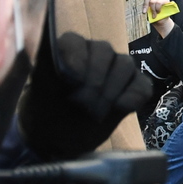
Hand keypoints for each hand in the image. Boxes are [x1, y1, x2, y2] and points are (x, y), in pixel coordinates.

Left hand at [17, 31, 154, 160]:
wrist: (61, 142)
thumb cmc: (46, 114)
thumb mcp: (39, 95)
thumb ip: (45, 70)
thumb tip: (49, 46)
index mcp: (68, 49)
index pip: (75, 41)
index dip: (76, 60)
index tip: (72, 83)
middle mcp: (94, 53)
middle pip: (104, 51)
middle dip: (95, 80)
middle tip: (83, 106)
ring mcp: (117, 69)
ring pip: (125, 65)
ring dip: (112, 90)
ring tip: (97, 113)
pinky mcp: (134, 88)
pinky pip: (143, 85)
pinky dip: (134, 96)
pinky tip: (121, 109)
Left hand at [142, 0, 174, 36]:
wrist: (160, 21)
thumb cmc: (152, 15)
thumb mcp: (146, 9)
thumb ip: (144, 5)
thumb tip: (140, 4)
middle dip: (146, 4)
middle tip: (144, 12)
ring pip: (153, 1)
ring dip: (153, 9)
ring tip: (154, 14)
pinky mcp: (166, 0)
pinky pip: (159, 3)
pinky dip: (157, 9)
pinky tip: (158, 12)